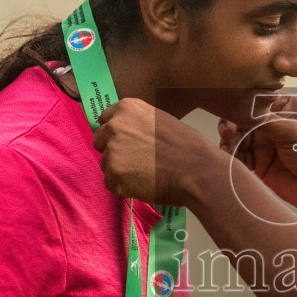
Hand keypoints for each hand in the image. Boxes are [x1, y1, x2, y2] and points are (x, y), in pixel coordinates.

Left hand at [93, 99, 220, 206]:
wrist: (196, 170)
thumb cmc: (186, 146)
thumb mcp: (160, 120)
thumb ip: (138, 124)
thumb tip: (129, 136)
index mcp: (126, 108)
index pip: (105, 119)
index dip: (115, 132)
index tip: (125, 141)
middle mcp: (114, 127)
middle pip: (100, 141)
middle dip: (113, 150)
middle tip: (135, 160)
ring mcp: (112, 152)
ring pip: (106, 164)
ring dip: (120, 170)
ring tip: (144, 173)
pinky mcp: (113, 177)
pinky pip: (111, 183)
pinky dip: (123, 187)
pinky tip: (143, 184)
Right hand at [216, 94, 296, 212]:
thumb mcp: (292, 132)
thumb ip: (265, 121)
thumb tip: (239, 109)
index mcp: (284, 108)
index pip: (255, 102)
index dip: (240, 107)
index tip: (231, 114)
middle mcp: (272, 124)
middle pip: (242, 121)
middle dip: (231, 126)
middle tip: (227, 133)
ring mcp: (265, 144)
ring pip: (238, 139)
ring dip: (229, 142)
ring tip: (227, 148)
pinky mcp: (260, 165)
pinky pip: (240, 158)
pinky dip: (233, 158)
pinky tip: (231, 159)